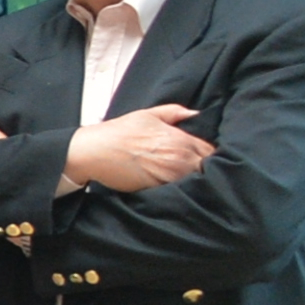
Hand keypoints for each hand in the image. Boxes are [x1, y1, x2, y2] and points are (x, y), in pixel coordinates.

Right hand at [64, 100, 212, 192]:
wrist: (94, 152)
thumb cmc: (118, 133)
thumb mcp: (147, 115)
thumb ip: (174, 112)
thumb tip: (194, 114)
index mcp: (180, 139)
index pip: (210, 151)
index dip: (208, 154)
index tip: (201, 156)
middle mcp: (180, 158)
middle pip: (207, 168)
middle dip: (204, 168)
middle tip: (194, 168)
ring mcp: (171, 176)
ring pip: (195, 181)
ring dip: (193, 179)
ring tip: (184, 178)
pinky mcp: (160, 190)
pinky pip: (179, 191)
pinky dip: (179, 190)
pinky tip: (172, 186)